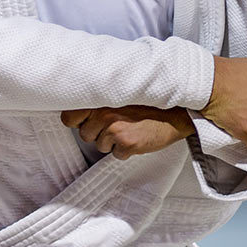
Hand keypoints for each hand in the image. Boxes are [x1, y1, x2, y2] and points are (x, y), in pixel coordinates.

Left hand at [60, 106, 194, 158]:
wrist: (177, 110)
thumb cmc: (150, 101)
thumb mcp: (121, 92)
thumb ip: (101, 98)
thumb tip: (79, 110)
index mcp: (100, 98)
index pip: (69, 117)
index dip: (77, 121)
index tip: (85, 121)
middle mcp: (104, 113)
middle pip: (85, 134)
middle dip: (97, 133)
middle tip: (116, 124)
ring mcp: (115, 129)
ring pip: (100, 146)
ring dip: (112, 142)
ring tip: (129, 129)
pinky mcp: (127, 143)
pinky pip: (117, 154)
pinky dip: (126, 150)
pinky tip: (136, 137)